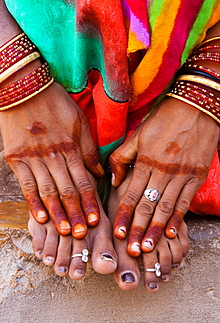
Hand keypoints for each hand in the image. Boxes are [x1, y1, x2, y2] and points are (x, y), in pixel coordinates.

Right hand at [0, 82, 103, 238]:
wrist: (23, 88)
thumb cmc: (55, 104)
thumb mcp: (79, 122)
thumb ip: (89, 149)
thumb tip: (99, 173)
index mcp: (70, 147)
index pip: (83, 181)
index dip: (90, 202)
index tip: (96, 220)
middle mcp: (53, 156)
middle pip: (67, 190)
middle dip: (76, 214)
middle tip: (83, 235)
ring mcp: (33, 158)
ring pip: (48, 191)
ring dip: (57, 213)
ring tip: (65, 231)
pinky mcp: (16, 158)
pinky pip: (26, 184)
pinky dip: (33, 202)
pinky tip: (40, 217)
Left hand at [110, 97, 218, 255]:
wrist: (196, 107)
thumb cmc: (163, 119)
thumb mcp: (138, 134)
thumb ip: (122, 157)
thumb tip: (114, 179)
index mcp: (145, 160)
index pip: (131, 194)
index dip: (123, 215)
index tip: (117, 233)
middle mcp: (163, 170)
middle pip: (148, 206)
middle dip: (138, 230)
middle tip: (131, 250)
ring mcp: (182, 174)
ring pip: (166, 208)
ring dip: (156, 230)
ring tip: (148, 247)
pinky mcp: (197, 175)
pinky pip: (186, 201)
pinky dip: (178, 218)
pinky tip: (172, 233)